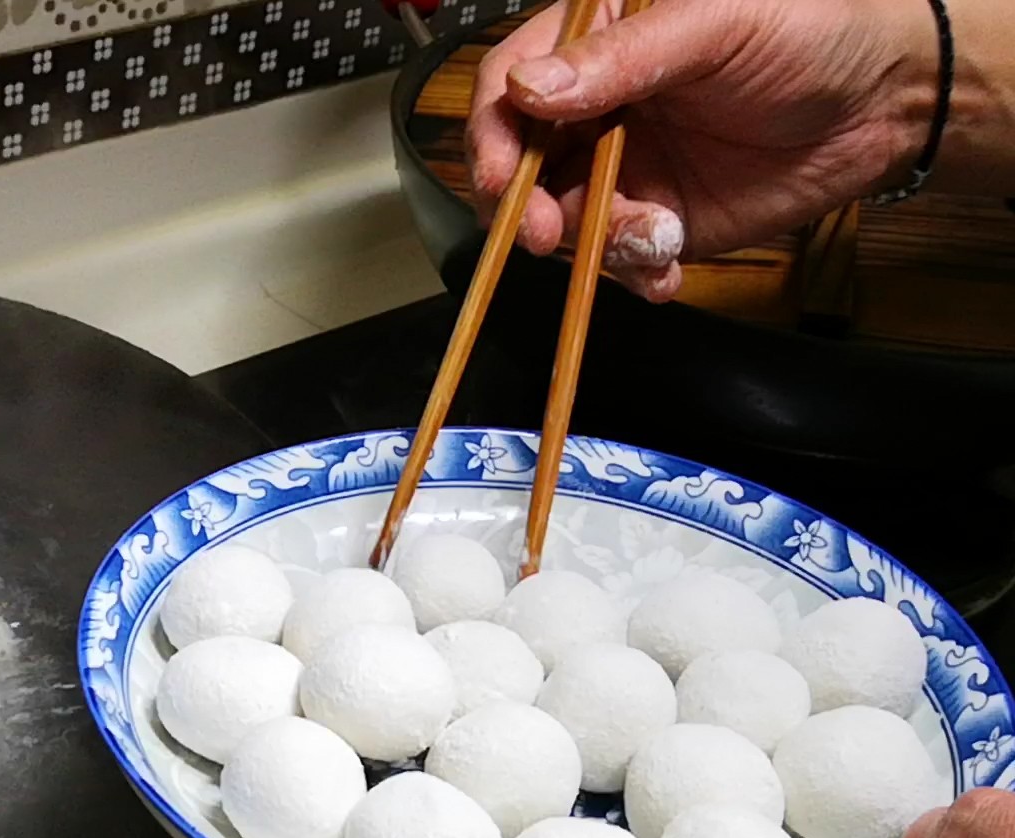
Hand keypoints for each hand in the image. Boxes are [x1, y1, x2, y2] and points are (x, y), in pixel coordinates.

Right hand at [465, 0, 939, 301]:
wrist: (886, 99)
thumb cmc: (810, 31)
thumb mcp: (715, 24)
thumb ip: (621, 57)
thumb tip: (529, 89)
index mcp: (596, 43)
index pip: (510, 85)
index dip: (492, 134)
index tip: (502, 176)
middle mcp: (595, 108)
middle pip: (519, 164)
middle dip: (526, 208)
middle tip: (547, 236)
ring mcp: (621, 168)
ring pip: (564, 220)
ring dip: (593, 244)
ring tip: (653, 239)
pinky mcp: (657, 218)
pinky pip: (617, 257)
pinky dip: (633, 272)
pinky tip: (665, 269)